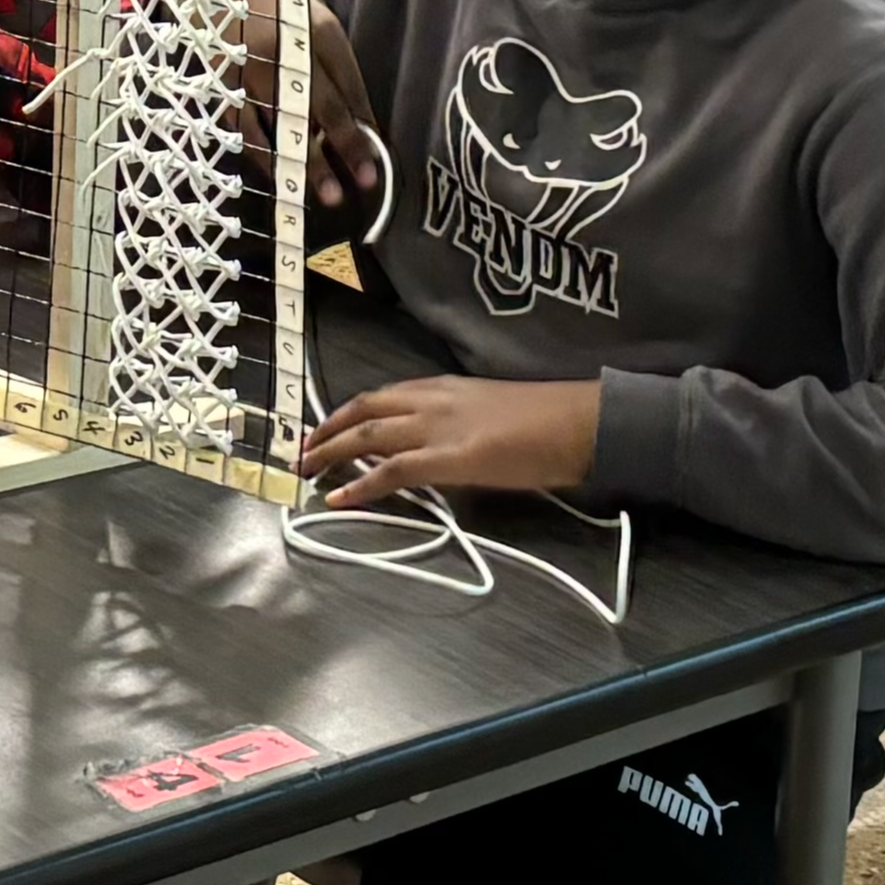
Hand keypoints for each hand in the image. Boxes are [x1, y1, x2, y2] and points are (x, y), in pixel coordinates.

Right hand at [241, 0, 383, 218]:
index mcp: (318, 32)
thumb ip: (336, 68)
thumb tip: (359, 123)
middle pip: (318, 108)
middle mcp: (286, 51)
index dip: (361, 130)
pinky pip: (243, 126)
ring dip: (300, 163)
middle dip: (339, 151)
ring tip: (318, 196)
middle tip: (356, 189)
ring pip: (279, 123)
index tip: (372, 169)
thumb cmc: (280, 6)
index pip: (347, 88)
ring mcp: (252, 68)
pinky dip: (260, 153)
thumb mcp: (316, 23)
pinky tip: (276, 176)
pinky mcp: (222, 82)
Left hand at [297, 376, 601, 508]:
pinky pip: (394, 471)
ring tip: (305, 471)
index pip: (381, 395)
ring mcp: (439, 428)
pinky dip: (361, 484)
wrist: (583, 422)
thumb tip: (437, 448)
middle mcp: (433, 401)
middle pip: (363, 410)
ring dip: (330, 453)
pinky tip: (338, 496)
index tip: (324, 427)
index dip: (347, 412)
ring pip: (368, 436)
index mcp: (444, 387)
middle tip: (301, 450)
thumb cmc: (550, 421)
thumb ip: (457, 424)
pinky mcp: (451, 459)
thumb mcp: (491, 412)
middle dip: (325, 430)